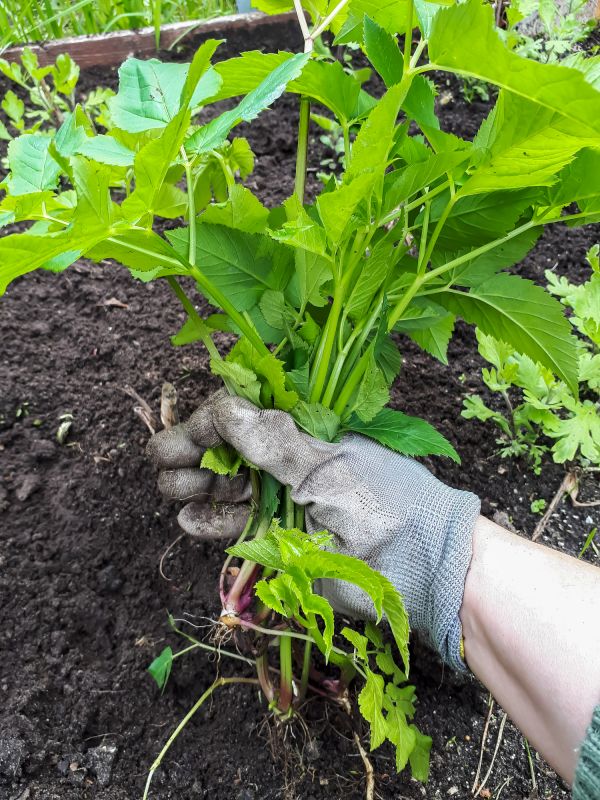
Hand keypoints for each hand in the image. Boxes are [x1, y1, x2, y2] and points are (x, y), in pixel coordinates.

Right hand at [147, 394, 479, 669]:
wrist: (421, 570)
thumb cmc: (382, 503)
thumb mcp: (326, 466)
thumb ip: (270, 442)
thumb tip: (219, 407)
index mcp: (300, 431)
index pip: (238, 417)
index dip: (205, 426)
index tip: (183, 441)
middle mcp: (283, 461)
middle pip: (220, 451)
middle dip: (189, 455)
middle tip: (167, 468)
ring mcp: (278, 500)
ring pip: (219, 488)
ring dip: (191, 487)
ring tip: (176, 492)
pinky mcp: (275, 540)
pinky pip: (230, 526)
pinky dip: (208, 522)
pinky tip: (192, 520)